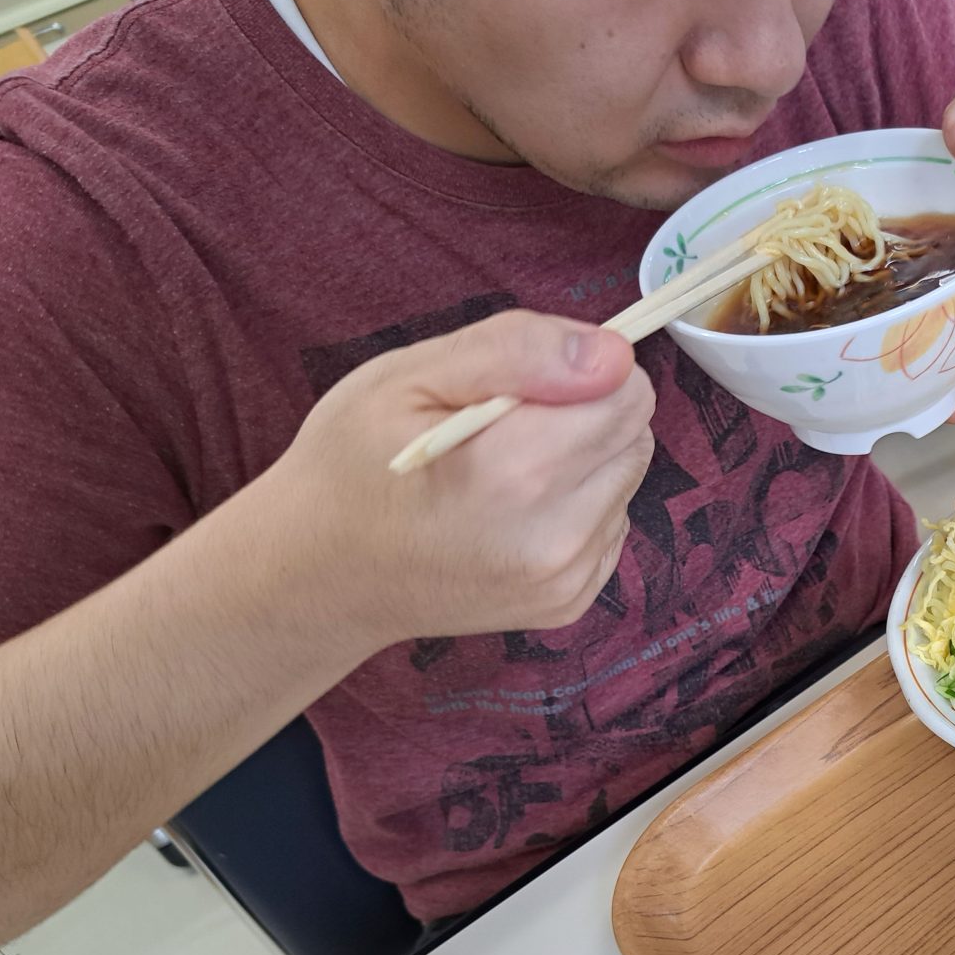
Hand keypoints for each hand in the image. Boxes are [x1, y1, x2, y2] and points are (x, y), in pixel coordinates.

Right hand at [257, 310, 654, 646]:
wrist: (319, 576)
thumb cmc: (351, 464)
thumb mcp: (410, 376)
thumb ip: (519, 351)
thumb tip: (612, 354)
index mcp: (516, 470)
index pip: (628, 394)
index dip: (581, 372)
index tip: (522, 386)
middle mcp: (554, 536)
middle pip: (634, 436)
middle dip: (584, 416)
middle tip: (503, 429)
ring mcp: (564, 579)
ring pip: (626, 480)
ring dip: (582, 463)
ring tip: (502, 473)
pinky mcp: (568, 603)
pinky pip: (610, 524)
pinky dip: (576, 508)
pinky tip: (510, 512)